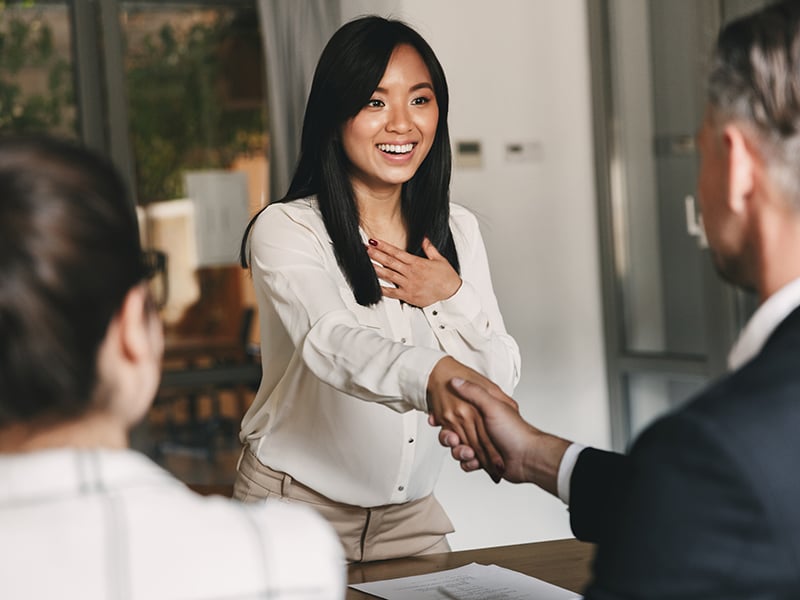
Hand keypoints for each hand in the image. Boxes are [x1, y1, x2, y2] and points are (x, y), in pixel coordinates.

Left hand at [366, 237, 461, 306]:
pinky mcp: (408, 296)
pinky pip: (392, 293)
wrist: (451, 293)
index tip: (375, 241)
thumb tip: (424, 239)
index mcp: (417, 263)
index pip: (397, 252)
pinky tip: (374, 285)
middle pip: (390, 262)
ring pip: (389, 276)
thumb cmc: (446, 278)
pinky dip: (382, 289)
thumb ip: (429, 248)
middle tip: (366, 249)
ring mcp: (408, 285)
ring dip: (376, 269)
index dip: (384, 246)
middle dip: (376, 255)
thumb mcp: (439, 259)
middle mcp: (411, 273)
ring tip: (366, 263)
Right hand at [437, 377, 570, 495]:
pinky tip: (473, 462)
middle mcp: (481, 428)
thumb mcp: (493, 405)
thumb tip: (456, 380)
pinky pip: (467, 462)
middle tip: (454, 440)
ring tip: (467, 453)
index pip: (457, 412)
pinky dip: (468, 464)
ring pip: (458, 448)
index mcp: (481, 412)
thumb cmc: (514, 430)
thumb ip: (474, 392)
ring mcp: (482, 445)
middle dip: (451, 438)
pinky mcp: (483, 461)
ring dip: (459, 453)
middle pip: (455, 432)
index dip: (445, 417)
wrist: (528, 456)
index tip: (436, 420)